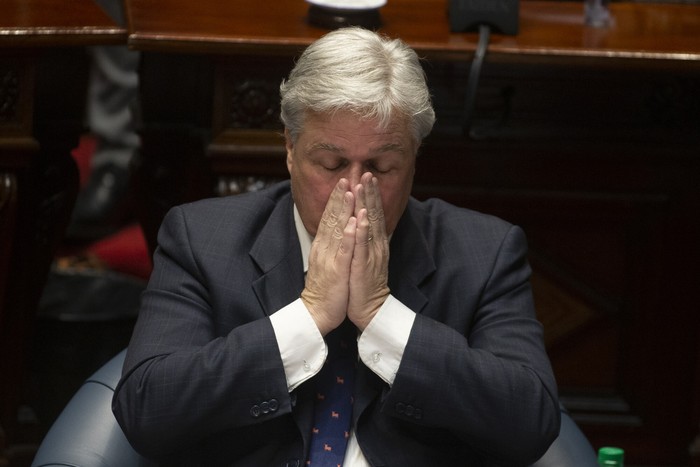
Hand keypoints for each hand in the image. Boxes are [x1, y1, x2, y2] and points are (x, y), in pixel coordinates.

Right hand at [301, 178, 356, 334]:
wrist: (316, 312)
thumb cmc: (324, 288)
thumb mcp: (325, 261)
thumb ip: (329, 245)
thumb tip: (335, 230)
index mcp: (322, 245)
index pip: (329, 217)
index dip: (335, 199)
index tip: (343, 181)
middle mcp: (324, 248)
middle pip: (331, 217)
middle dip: (339, 197)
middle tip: (346, 177)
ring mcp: (330, 258)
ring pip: (338, 229)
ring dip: (344, 209)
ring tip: (350, 191)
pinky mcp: (337, 270)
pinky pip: (344, 251)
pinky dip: (349, 236)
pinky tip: (354, 223)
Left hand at [347, 173, 389, 330]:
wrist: (371, 309)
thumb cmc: (365, 283)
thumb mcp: (368, 256)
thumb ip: (368, 239)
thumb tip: (366, 222)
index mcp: (375, 242)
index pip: (373, 213)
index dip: (370, 195)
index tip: (367, 175)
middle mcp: (376, 245)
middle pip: (373, 214)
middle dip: (370, 193)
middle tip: (367, 172)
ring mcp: (371, 255)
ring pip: (369, 225)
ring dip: (366, 205)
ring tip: (364, 187)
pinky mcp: (363, 266)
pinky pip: (362, 247)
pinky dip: (362, 231)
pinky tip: (360, 218)